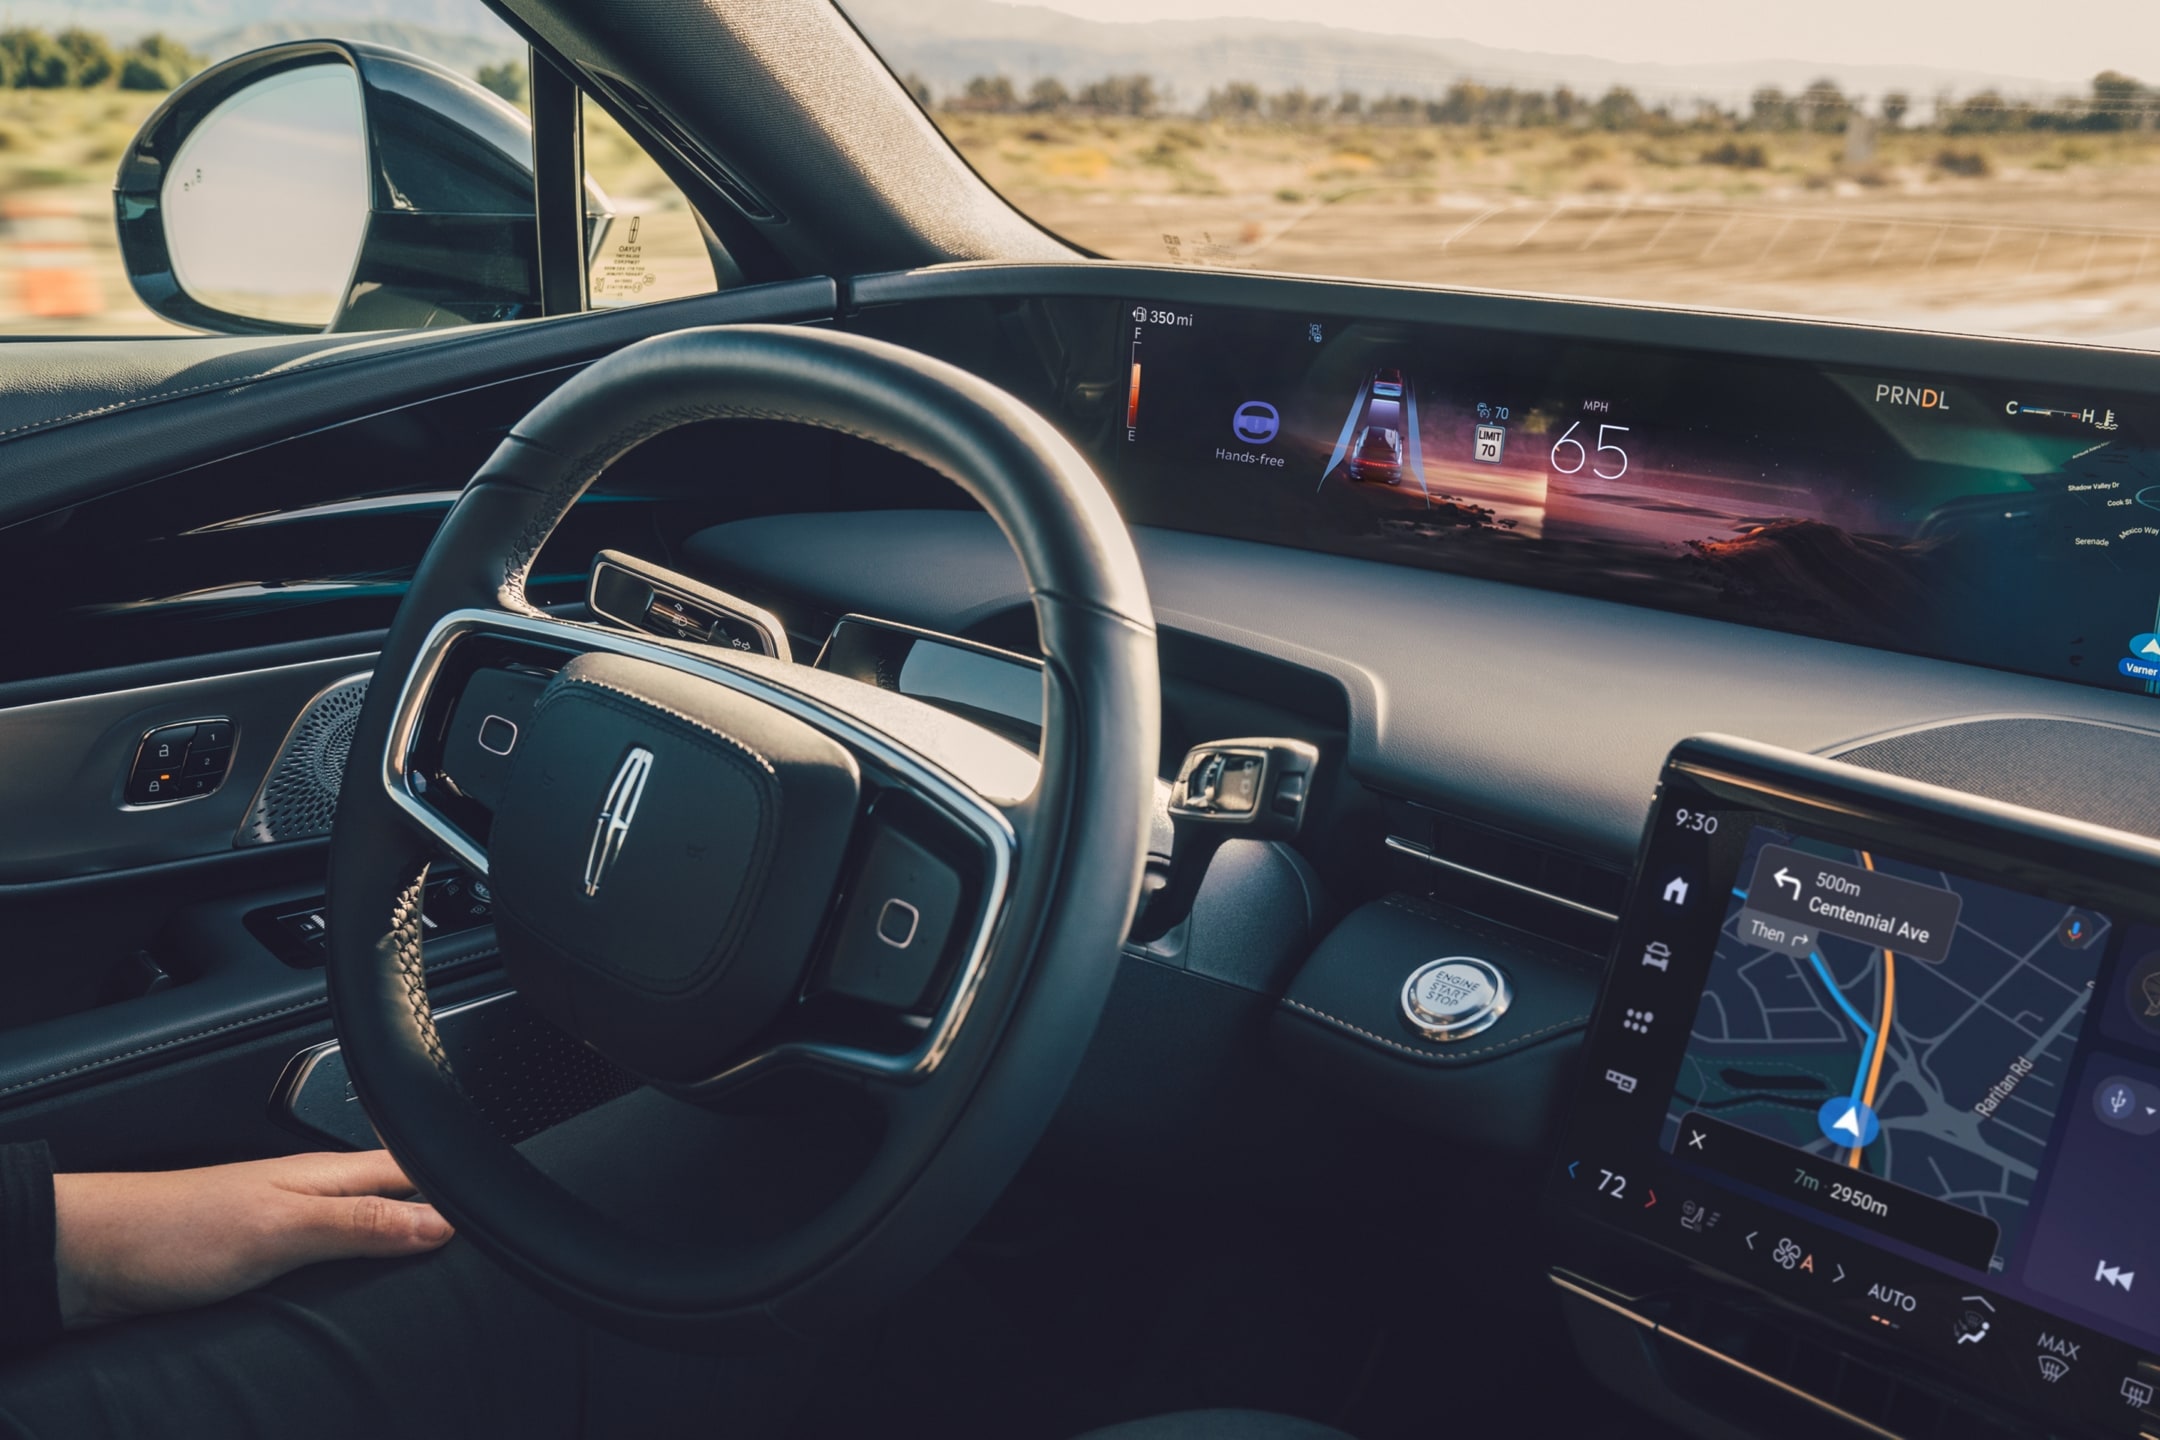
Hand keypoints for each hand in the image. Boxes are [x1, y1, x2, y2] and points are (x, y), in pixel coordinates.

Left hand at [53, 1150, 453, 1327]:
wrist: (86, 1259)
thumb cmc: (169, 1229)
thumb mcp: (281, 1228)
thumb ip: (361, 1223)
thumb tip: (440, 1222)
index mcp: (326, 1175)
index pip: (416, 1169)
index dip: (460, 1187)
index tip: (500, 1214)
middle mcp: (310, 1196)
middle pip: (393, 1202)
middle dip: (436, 1221)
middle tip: (481, 1252)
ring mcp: (283, 1228)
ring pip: (361, 1234)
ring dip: (393, 1251)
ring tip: (433, 1278)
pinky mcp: (256, 1262)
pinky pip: (325, 1264)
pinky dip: (351, 1278)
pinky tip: (356, 1300)